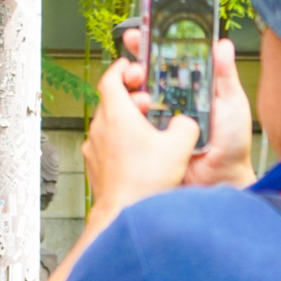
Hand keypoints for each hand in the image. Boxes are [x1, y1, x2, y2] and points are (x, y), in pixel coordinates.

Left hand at [82, 58, 199, 220]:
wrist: (124, 213)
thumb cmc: (145, 182)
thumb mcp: (180, 146)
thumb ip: (187, 124)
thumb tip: (185, 122)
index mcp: (117, 115)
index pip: (110, 78)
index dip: (122, 69)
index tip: (132, 67)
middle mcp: (100, 128)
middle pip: (110, 99)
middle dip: (130, 95)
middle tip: (148, 100)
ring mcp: (93, 147)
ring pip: (107, 122)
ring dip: (125, 119)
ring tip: (147, 128)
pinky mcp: (93, 164)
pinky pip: (105, 142)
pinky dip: (119, 139)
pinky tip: (138, 151)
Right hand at [119, 28, 255, 188]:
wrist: (221, 179)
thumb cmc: (232, 145)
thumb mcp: (232, 103)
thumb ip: (224, 75)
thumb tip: (222, 44)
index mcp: (190, 90)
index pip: (168, 62)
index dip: (154, 46)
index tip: (143, 32)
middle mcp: (170, 103)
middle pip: (146, 77)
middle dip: (134, 65)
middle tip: (134, 64)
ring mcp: (156, 121)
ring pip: (135, 99)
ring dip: (133, 91)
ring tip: (140, 89)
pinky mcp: (147, 139)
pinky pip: (132, 124)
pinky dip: (129, 115)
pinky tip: (136, 110)